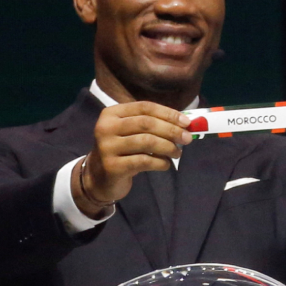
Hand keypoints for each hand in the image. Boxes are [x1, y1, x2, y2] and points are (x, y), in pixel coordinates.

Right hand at [73, 101, 192, 216]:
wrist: (98, 178)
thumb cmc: (121, 151)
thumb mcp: (130, 133)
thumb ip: (152, 125)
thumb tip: (184, 124)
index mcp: (111, 113)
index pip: (144, 107)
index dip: (168, 113)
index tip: (187, 122)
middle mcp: (106, 127)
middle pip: (146, 123)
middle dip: (171, 130)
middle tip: (187, 138)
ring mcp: (107, 147)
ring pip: (146, 142)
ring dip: (168, 147)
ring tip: (177, 153)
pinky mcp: (112, 166)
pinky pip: (144, 161)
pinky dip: (160, 162)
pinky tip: (166, 164)